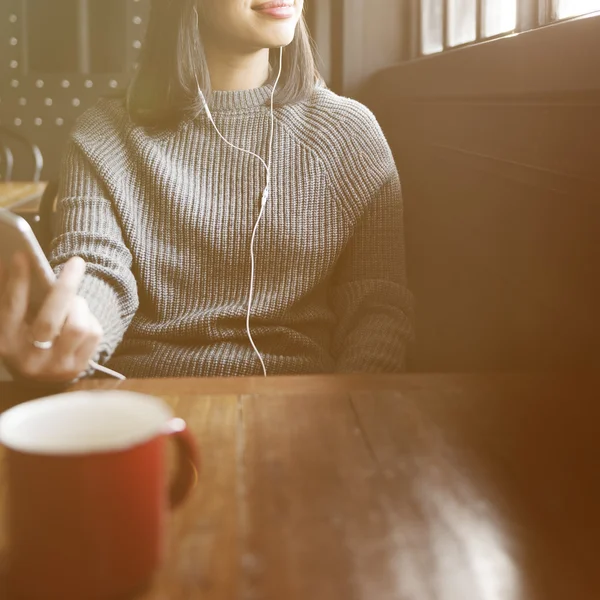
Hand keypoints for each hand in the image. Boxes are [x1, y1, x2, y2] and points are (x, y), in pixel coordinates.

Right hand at [0, 254, 102, 382]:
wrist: (41, 379)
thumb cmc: (26, 339)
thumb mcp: (13, 323)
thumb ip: (14, 299)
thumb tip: (17, 262)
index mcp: (6, 343)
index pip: (11, 308)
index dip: (17, 282)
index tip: (22, 256)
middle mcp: (29, 359)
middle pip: (50, 319)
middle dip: (65, 286)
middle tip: (76, 262)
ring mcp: (56, 367)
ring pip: (77, 326)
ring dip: (79, 306)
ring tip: (73, 302)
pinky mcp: (79, 367)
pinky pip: (93, 333)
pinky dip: (89, 319)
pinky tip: (80, 319)